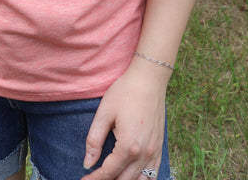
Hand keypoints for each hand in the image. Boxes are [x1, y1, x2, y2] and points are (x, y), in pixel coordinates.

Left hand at [82, 61, 167, 179]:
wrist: (149, 78)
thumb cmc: (125, 92)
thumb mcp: (104, 113)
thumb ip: (94, 140)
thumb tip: (87, 162)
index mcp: (128, 146)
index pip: (108, 172)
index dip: (94, 179)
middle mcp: (144, 153)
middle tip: (93, 178)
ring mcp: (154, 151)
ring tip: (110, 177)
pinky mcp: (160, 146)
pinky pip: (153, 173)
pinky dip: (142, 179)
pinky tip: (131, 175)